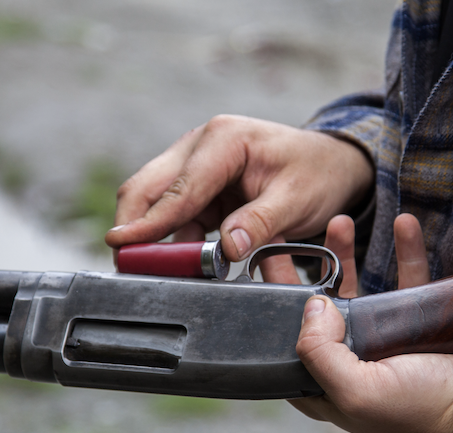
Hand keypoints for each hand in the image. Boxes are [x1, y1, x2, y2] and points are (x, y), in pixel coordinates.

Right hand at [104, 116, 373, 260]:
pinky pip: (176, 215)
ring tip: (152, 273)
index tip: (120, 245)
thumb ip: (261, 222)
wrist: (331, 164)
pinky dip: (173, 239)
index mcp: (224, 139)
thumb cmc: (317, 173)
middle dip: (134, 227)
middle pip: (149, 187)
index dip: (148, 221)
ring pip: (157, 203)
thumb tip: (227, 249)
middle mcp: (201, 145)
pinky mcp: (201, 186)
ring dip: (153, 238)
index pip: (178, 187)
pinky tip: (179, 264)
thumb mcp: (297, 200)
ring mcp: (197, 164)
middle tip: (124, 266)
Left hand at [290, 214, 452, 432]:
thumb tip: (311, 306)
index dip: (270, 308)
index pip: (286, 343)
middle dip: (303, 270)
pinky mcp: (413, 323)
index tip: (260, 265)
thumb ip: (321, 355)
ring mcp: (380, 341)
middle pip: (316, 310)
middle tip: (288, 235)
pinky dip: (404, 251)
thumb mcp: (358, 392)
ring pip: (356, 288)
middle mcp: (349, 362)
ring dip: (347, 254)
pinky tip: (403, 224)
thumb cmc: (421, 408)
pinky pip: (404, 279)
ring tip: (341, 221)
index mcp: (326, 385)